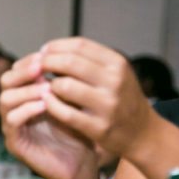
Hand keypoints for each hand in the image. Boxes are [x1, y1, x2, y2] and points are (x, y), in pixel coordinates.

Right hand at [0, 51, 96, 178]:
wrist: (80, 163)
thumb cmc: (79, 130)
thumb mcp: (73, 99)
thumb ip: (64, 80)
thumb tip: (62, 53)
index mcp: (27, 95)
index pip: (17, 70)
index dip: (30, 60)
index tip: (48, 54)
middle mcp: (16, 107)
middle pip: (5, 80)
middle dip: (24, 71)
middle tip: (42, 68)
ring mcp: (12, 125)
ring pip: (5, 99)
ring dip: (27, 90)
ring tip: (48, 89)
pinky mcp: (15, 142)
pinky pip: (12, 121)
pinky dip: (27, 110)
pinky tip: (45, 106)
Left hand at [38, 37, 155, 157]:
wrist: (142, 133)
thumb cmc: (121, 98)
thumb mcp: (114, 74)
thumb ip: (88, 62)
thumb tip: (50, 51)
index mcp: (117, 64)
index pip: (80, 45)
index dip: (56, 46)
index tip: (43, 52)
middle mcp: (115, 81)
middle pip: (70, 63)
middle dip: (46, 63)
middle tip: (36, 68)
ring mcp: (108, 105)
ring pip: (65, 86)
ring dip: (48, 85)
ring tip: (44, 87)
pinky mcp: (99, 127)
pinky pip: (65, 113)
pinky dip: (51, 105)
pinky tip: (46, 102)